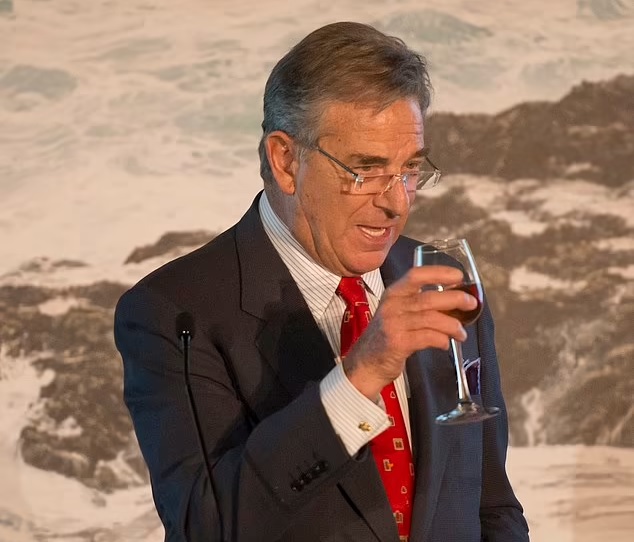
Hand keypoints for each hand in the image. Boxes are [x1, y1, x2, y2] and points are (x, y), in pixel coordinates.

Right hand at [342, 265, 476, 400]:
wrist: (366, 363)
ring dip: (452, 326)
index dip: (439, 272)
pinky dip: (441, 340)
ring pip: (432, 319)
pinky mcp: (397, 343)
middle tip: (471, 304)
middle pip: (429, 298)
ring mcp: (393, 324)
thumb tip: (455, 301)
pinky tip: (446, 344)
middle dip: (455, 299)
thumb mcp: (397, 312)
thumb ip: (420, 305)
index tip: (458, 275)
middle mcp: (392, 305)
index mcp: (394, 293)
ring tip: (461, 333)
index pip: (416, 275)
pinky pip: (428, 337)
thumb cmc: (387, 336)